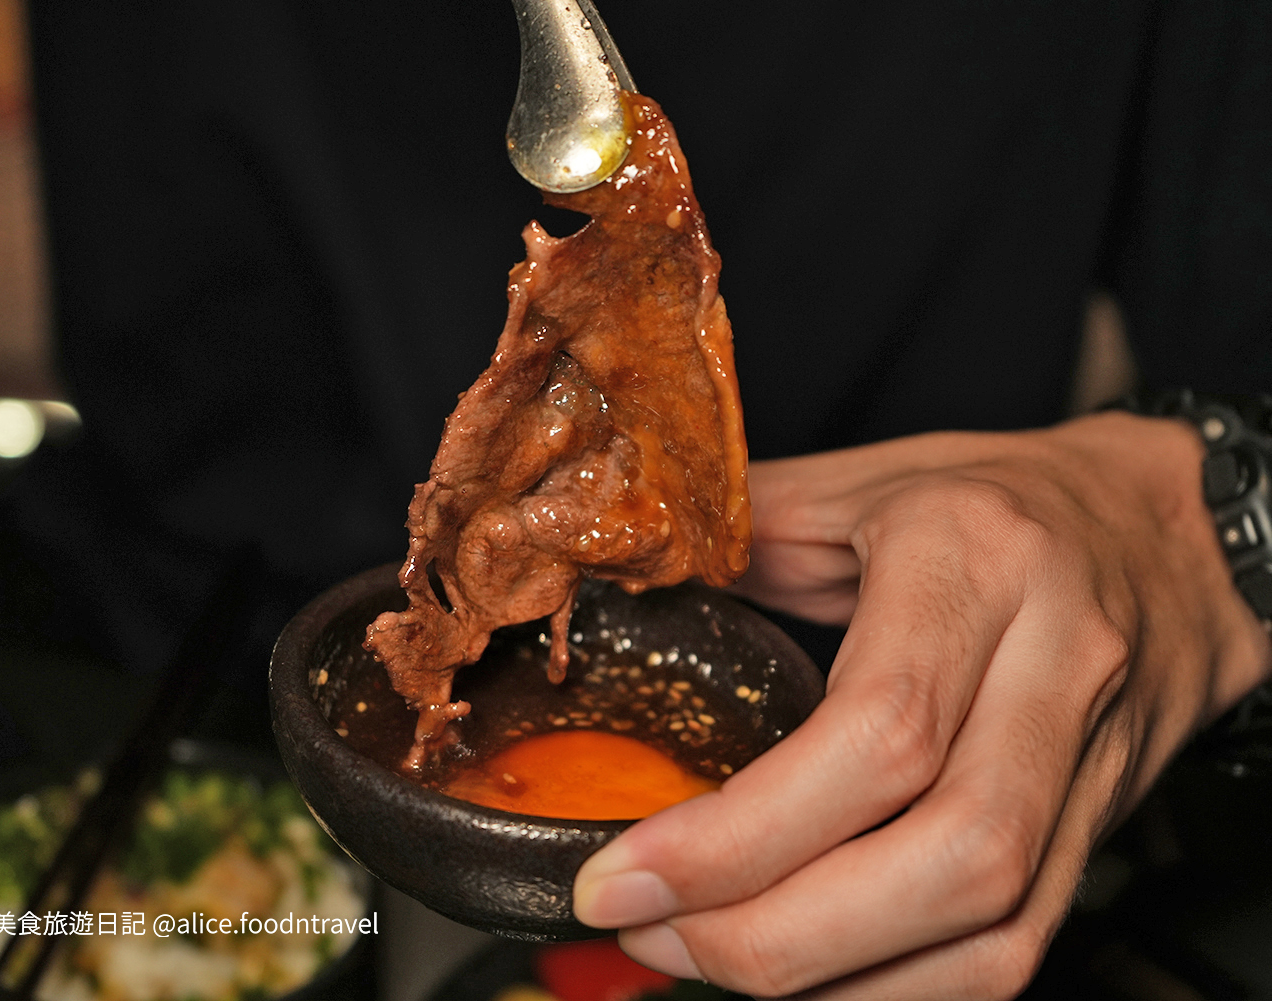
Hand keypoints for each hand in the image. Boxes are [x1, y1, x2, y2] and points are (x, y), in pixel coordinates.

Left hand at [572, 411, 1270, 998]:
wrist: (1172, 534)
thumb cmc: (999, 500)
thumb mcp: (860, 481)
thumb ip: (737, 533)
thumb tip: (616, 585)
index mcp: (975, 557)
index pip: (875, 731)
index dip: (740, 834)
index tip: (623, 876)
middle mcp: (1055, 662)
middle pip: (945, 855)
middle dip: (774, 931)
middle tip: (646, 933)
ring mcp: (1095, 760)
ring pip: (992, 928)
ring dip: (829, 977)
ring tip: (701, 955)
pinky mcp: (1103, 832)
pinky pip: (1014, 951)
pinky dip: (895, 989)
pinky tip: (804, 972)